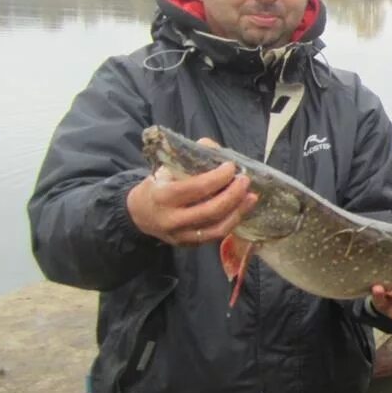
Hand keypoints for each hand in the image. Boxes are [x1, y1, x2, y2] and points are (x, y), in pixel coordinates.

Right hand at [127, 160, 257, 246]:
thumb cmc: (158, 185)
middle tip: (245, 181)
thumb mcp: (167, 167)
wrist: (140, 213)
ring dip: (238, 211)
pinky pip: (215, 236)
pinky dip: (232, 222)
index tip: (231, 166)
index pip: (197, 187)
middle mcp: (171, 219)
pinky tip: (242, 209)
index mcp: (163, 196)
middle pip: (211, 210)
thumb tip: (215, 148)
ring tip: (251, 197)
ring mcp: (180, 235)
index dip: (218, 177)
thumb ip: (190, 155)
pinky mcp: (189, 244)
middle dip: (233, 194)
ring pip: (217, 228)